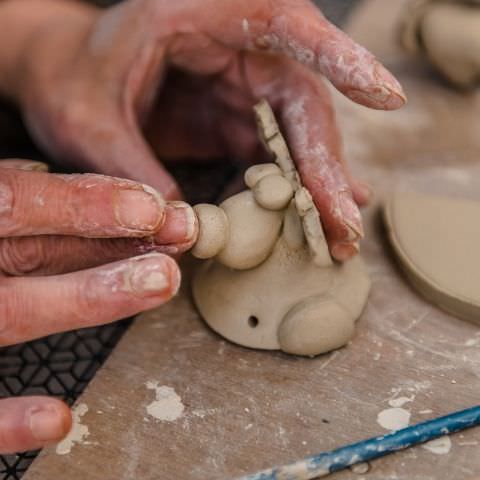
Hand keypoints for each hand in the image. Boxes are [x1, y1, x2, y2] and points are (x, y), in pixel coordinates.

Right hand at [0, 160, 196, 452]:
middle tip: (181, 234)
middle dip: (109, 243)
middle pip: (26, 251)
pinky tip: (60, 417)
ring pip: (9, 314)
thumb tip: (52, 185)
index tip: (154, 204)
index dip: (87, 201)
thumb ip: (0, 201)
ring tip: (161, 282)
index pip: (15, 201)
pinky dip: (0, 420)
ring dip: (90, 298)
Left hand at [5, 0, 404, 260]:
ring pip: (299, 136)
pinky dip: (296, 192)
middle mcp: (233, 51)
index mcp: (196, 18)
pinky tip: (315, 222)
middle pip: (302, 102)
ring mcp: (240, 89)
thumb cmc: (69, 83)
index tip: (384, 92)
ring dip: (320, 188)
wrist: (66, 83)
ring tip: (337, 236)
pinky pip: (278, 157)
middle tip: (344, 220)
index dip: (338, 57)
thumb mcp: (89, 124)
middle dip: (325, 165)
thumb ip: (133, 169)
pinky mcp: (237, 122)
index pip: (280, 26)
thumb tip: (179, 229)